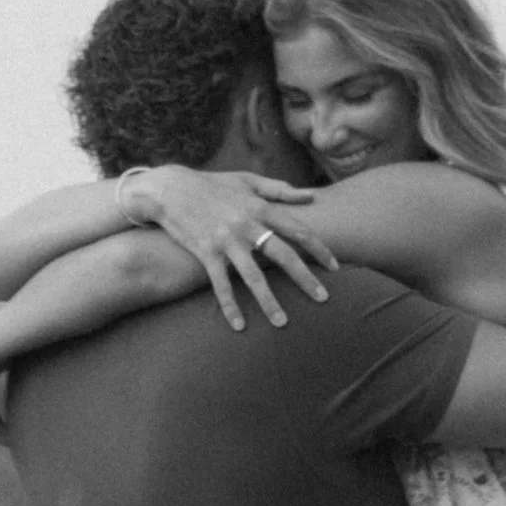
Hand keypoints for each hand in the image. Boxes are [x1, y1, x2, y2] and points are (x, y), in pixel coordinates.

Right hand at [128, 167, 337, 330]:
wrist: (170, 188)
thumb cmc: (211, 184)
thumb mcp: (246, 180)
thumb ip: (279, 188)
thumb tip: (310, 195)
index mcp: (260, 207)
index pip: (299, 230)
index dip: (320, 249)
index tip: (335, 267)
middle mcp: (247, 225)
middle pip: (283, 255)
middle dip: (306, 279)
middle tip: (323, 299)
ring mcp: (226, 240)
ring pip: (253, 276)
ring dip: (269, 301)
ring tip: (282, 323)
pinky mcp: (206, 253)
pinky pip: (221, 285)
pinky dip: (230, 306)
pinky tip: (239, 325)